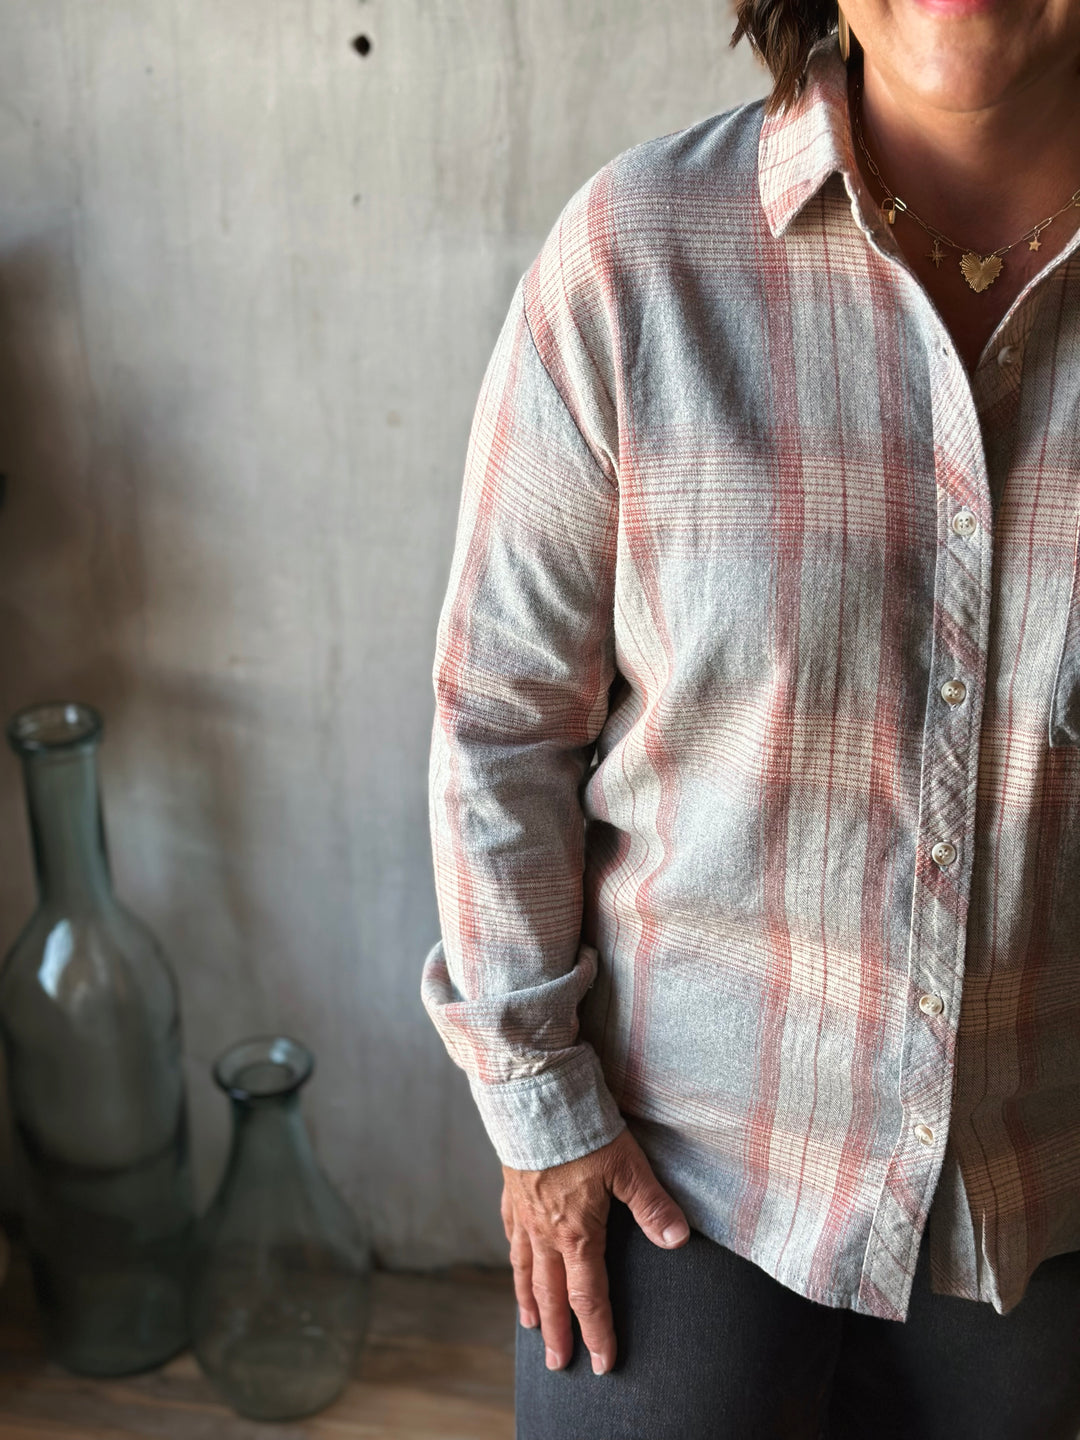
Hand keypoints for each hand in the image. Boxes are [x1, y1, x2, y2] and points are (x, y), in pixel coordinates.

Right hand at [500, 1128, 689, 1376]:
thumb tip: (679, 1240)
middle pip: (551, 1294)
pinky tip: (517, 1260)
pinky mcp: (512, 1189)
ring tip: (530, 1326)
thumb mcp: (627, 1166)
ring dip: (529, 1302)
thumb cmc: (582, 1130)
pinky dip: (515, 1255)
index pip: (588, 1296)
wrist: (533, 1098)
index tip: (603, 1363)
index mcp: (576, 1233)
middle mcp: (545, 1232)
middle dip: (557, 1333)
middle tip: (558, 1364)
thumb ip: (652, 1206)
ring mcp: (524, 1212)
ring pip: (524, 1269)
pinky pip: (510, 1233)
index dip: (597, 1332)